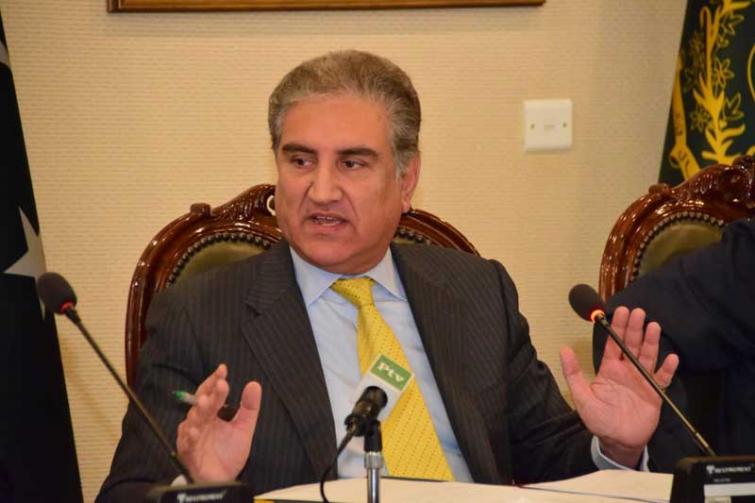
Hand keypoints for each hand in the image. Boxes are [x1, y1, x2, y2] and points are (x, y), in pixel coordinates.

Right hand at [176, 364, 261, 481]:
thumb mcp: (243, 428)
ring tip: (206, 402)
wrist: (223, 479)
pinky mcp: (189, 454)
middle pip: (202, 404)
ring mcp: (192, 437)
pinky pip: (188, 444)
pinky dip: (191, 436)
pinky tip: (197, 430)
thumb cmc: (228, 452)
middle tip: (219, 384)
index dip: (215, 381)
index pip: (210, 393)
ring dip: (199, 411)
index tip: (223, 369)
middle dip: (209, 393)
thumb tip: (254, 384)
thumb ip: (249, 407)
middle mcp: (199, 422)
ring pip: (193, 421)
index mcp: (210, 414)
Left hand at [560, 307, 678, 466]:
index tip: (621, 311)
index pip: (614, 343)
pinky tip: (671, 357)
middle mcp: (626, 370)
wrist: (617, 441)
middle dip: (634, 328)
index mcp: (609, 369)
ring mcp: (641, 380)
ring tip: (653, 326)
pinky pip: (662, 379)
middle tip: (638, 312)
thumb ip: (573, 373)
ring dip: (651, 342)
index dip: (617, 327)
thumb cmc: (598, 419)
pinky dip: (667, 369)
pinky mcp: (654, 393)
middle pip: (632, 345)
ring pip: (647, 356)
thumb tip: (564, 349)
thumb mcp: (581, 396)